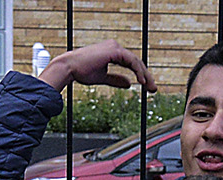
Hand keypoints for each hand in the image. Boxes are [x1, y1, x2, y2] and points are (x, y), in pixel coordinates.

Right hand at [38, 39, 155, 93]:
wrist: (69, 68)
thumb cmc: (82, 72)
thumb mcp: (102, 77)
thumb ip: (115, 79)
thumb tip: (129, 84)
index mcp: (112, 52)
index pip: (131, 63)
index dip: (140, 75)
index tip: (147, 86)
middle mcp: (115, 47)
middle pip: (136, 62)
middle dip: (146, 76)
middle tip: (153, 89)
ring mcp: (115, 47)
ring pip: (136, 61)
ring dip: (145, 75)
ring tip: (150, 87)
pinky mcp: (114, 51)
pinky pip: (131, 61)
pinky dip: (137, 71)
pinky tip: (141, 81)